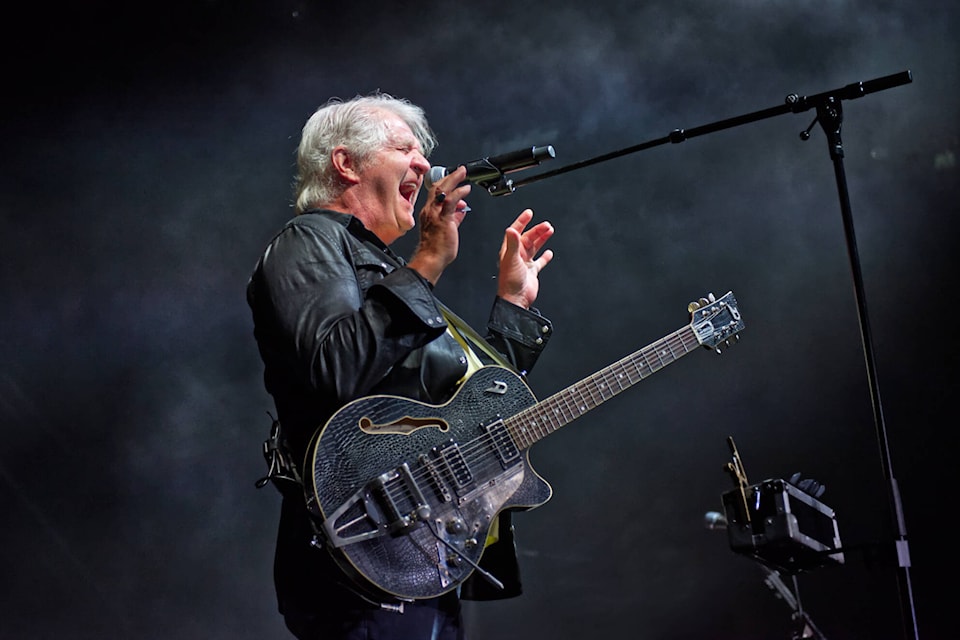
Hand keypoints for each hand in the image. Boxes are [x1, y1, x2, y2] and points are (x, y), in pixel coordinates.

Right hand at [407, 166, 470, 284]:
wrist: (431, 259)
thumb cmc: (435, 248)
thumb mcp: (446, 229)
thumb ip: (454, 218)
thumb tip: (461, 209)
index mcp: (429, 213)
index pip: (435, 193)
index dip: (445, 183)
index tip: (453, 178)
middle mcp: (430, 211)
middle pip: (437, 187)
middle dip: (449, 177)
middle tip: (460, 170)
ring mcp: (435, 214)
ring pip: (442, 190)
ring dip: (454, 180)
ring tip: (463, 174)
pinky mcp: (443, 219)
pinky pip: (450, 201)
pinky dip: (458, 193)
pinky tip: (465, 189)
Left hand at [497, 209, 553, 308]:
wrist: (516, 299)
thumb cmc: (510, 282)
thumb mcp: (511, 259)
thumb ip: (512, 243)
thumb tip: (511, 229)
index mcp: (509, 250)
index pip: (515, 232)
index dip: (521, 221)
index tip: (529, 213)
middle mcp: (517, 255)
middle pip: (528, 238)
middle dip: (537, 230)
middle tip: (546, 225)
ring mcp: (525, 263)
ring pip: (534, 247)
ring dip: (541, 239)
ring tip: (550, 231)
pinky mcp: (532, 272)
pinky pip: (539, 262)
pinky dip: (545, 257)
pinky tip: (549, 252)